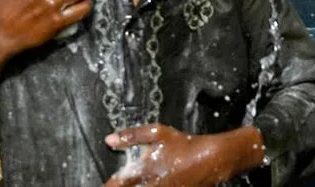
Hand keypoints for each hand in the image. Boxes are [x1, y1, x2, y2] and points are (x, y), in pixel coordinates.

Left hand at [103, 125, 264, 186]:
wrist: (209, 159)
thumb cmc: (184, 145)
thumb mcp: (157, 133)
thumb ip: (132, 136)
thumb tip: (110, 140)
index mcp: (144, 171)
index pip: (117, 184)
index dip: (109, 185)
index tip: (105, 184)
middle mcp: (151, 186)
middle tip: (119, 183)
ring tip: (136, 183)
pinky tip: (152, 183)